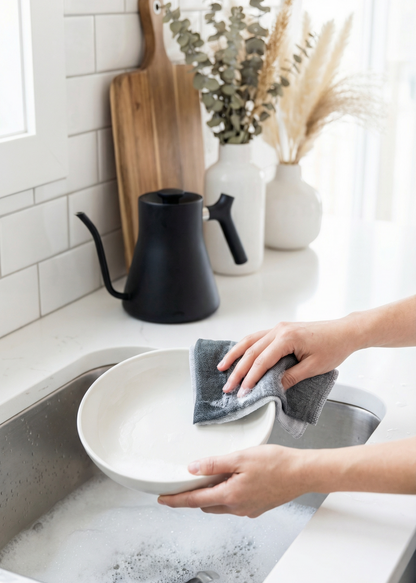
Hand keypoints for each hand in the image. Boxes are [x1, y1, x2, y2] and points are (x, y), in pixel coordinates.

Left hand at [158, 445, 306, 517]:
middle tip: (184, 483)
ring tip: (209, 477)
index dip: (176, 500)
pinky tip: (232, 479)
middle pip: (206, 504)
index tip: (162, 499)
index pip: (194, 500)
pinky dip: (226, 494)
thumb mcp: (240, 457)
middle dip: (193, 496)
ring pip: (221, 505)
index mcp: (230, 496)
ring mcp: (248, 509)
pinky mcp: (258, 507)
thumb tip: (192, 469)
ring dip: (211, 495)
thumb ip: (214, 464)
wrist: (303, 473)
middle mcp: (237, 507)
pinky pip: (235, 504)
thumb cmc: (276, 463)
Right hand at [219, 318, 357, 395]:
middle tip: (228, 386)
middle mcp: (279, 330)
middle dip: (237, 370)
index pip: (262, 361)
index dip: (250, 378)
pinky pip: (257, 338)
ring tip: (222, 367)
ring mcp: (278, 328)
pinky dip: (245, 347)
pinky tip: (238, 355)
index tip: (243, 392)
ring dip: (235, 355)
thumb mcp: (314, 367)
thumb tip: (273, 387)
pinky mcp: (280, 330)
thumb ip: (291, 377)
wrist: (344, 332)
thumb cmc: (333, 347)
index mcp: (287, 338)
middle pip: (251, 351)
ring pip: (250, 341)